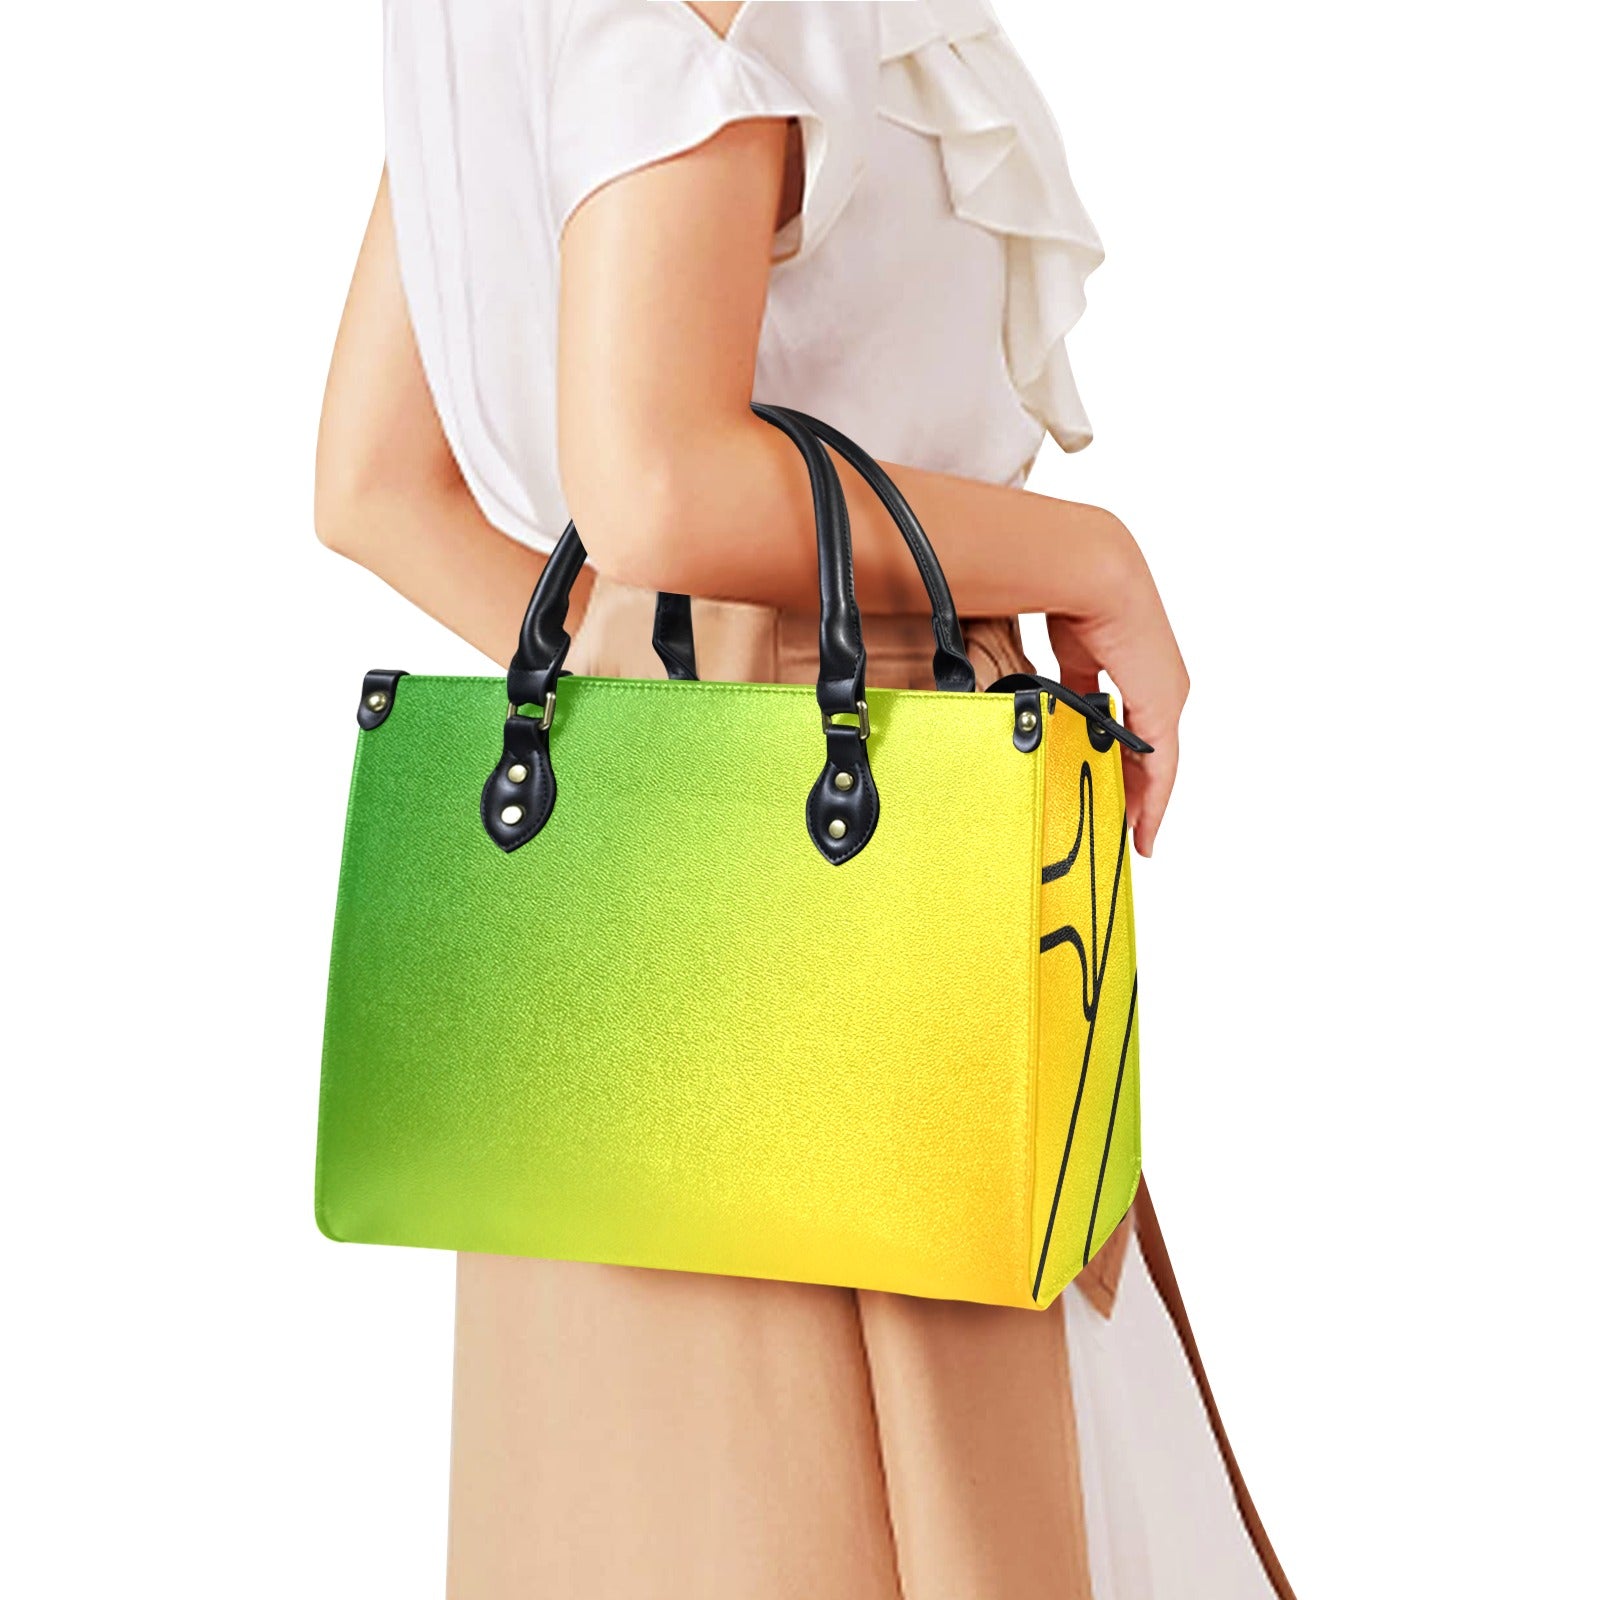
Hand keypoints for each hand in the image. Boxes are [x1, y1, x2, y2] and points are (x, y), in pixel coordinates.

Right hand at [1046, 517, 1187, 858]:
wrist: (1089, 571)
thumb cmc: (1063, 591)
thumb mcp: (1052, 647)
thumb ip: (1044, 679)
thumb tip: (999, 698)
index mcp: (1118, 653)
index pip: (1115, 710)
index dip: (1106, 747)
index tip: (1094, 775)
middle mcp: (1147, 675)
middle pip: (1138, 741)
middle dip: (1125, 779)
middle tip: (1113, 815)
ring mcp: (1160, 691)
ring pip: (1152, 758)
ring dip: (1139, 794)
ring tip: (1126, 828)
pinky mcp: (1162, 706)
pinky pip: (1160, 766)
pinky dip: (1153, 799)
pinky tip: (1143, 825)